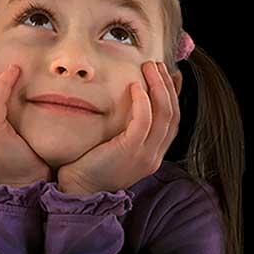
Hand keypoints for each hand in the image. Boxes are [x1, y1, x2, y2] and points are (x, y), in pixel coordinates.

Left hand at [57, 60, 179, 194]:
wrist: (78, 189)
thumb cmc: (88, 164)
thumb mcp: (114, 146)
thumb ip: (124, 130)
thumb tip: (123, 105)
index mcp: (152, 154)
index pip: (173, 121)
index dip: (174, 95)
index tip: (171, 74)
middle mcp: (154, 156)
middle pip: (173, 115)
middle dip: (167, 86)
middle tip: (157, 64)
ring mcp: (145, 155)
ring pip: (163, 115)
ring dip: (158, 87)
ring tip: (148, 67)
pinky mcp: (129, 151)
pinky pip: (143, 122)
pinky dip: (143, 102)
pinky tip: (135, 86)